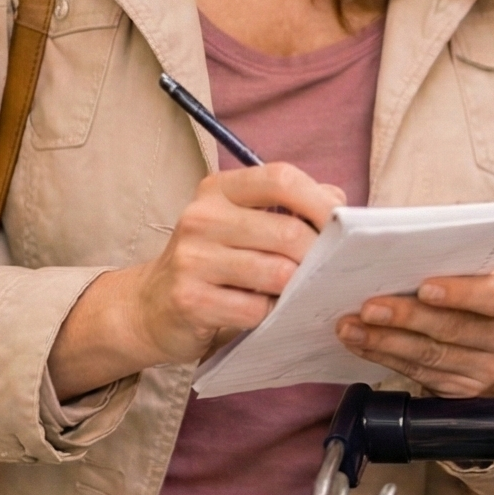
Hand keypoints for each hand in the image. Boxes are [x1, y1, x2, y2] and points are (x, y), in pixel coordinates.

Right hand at [52, 164, 342, 396]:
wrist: (150, 305)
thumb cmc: (213, 260)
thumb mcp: (243, 222)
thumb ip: (291, 208)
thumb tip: (342, 205)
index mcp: (219, 189)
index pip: (281, 179)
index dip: (320, 201)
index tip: (343, 225)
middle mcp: (202, 217)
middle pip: (288, 232)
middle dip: (318, 256)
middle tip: (327, 272)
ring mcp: (192, 259)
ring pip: (277, 273)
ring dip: (297, 289)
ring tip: (296, 292)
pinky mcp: (190, 300)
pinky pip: (256, 310)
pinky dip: (272, 315)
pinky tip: (267, 313)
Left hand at [338, 262, 493, 397]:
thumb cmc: (483, 289)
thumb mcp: (484, 270)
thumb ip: (457, 261)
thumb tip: (400, 250)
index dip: (460, 293)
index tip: (424, 287)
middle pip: (455, 330)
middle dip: (407, 318)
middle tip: (368, 308)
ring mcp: (492, 370)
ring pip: (433, 356)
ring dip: (385, 342)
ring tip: (351, 328)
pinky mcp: (466, 391)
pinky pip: (421, 374)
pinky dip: (387, 357)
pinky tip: (364, 344)